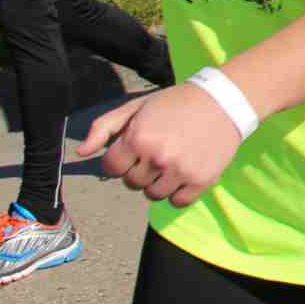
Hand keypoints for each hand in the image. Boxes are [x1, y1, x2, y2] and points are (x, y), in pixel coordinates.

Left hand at [74, 83, 245, 208]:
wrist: (223, 101)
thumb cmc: (175, 103)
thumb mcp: (136, 107)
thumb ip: (104, 128)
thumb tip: (81, 153)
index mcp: (138, 138)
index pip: (111, 167)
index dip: (120, 158)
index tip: (135, 148)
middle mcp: (157, 157)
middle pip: (131, 182)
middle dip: (139, 169)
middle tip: (157, 150)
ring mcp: (180, 171)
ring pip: (152, 195)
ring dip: (157, 182)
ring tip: (171, 160)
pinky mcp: (200, 181)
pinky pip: (176, 202)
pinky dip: (178, 191)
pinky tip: (184, 171)